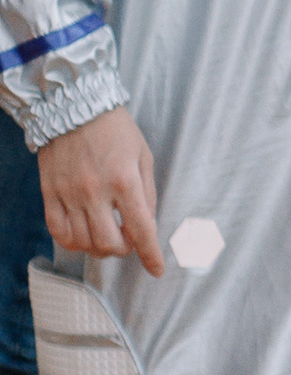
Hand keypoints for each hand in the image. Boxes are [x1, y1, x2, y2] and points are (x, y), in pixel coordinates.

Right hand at [38, 106, 161, 273]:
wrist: (75, 105)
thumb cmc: (115, 129)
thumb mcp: (143, 155)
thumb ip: (148, 192)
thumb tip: (149, 225)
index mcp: (124, 180)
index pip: (141, 229)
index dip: (150, 255)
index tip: (156, 269)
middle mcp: (95, 190)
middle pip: (110, 244)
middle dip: (125, 250)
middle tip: (129, 241)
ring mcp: (69, 193)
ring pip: (83, 242)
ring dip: (99, 248)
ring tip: (107, 237)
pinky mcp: (50, 192)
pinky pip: (58, 231)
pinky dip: (72, 242)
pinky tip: (82, 237)